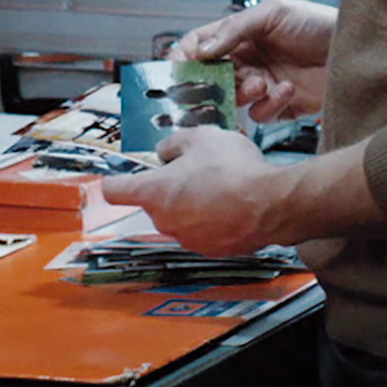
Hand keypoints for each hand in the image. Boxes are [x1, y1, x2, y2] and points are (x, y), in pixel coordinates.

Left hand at [100, 127, 284, 254]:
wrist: (271, 203)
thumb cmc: (234, 169)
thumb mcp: (202, 137)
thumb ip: (175, 143)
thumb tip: (166, 152)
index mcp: (154, 192)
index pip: (114, 190)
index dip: (116, 180)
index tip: (121, 176)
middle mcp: (165, 220)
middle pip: (155, 202)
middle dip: (171, 186)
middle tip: (197, 168)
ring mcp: (187, 238)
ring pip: (181, 216)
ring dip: (194, 202)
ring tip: (223, 184)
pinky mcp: (211, 249)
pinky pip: (205, 230)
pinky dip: (214, 218)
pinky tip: (235, 203)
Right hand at [176, 0, 335, 122]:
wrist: (357, 49)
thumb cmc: (320, 23)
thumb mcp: (274, 13)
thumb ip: (235, 29)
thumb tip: (201, 50)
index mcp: (241, 35)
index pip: (200, 47)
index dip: (187, 59)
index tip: (184, 70)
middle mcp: (248, 60)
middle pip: (211, 79)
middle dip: (215, 84)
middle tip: (221, 86)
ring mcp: (262, 84)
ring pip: (233, 99)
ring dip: (244, 93)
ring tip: (261, 82)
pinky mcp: (279, 106)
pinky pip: (260, 114)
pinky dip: (270, 104)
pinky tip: (287, 89)